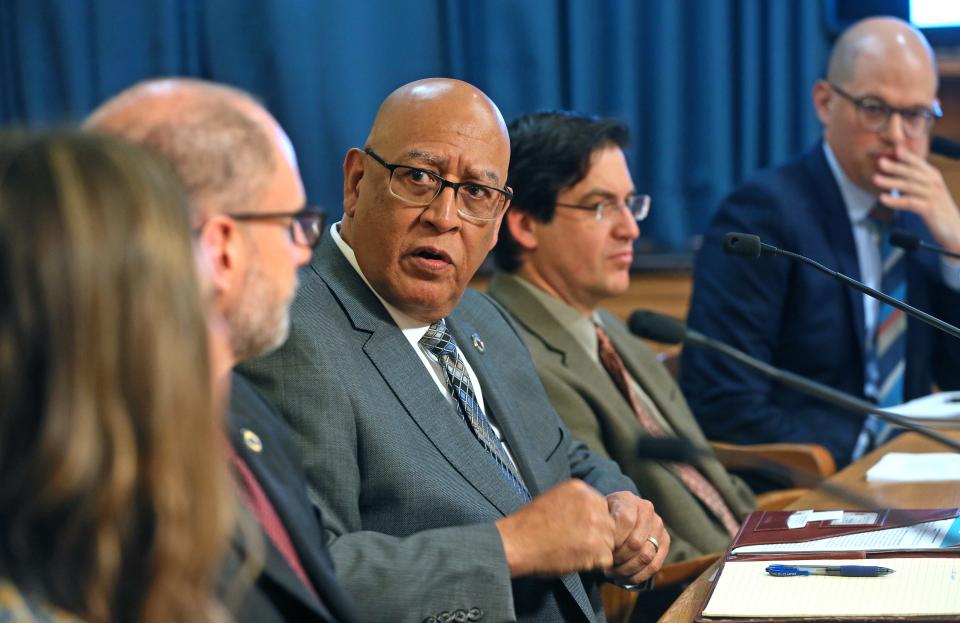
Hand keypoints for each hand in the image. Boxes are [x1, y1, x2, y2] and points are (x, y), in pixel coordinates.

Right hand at [495, 479, 615, 577]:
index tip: (578, 529)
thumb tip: (591, 514)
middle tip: (577, 543)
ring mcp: (597, 525)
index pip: (601, 506)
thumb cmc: (528, 525)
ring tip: (573, 551)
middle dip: (597, 534)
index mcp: (581, 488)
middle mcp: (592, 503)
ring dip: (596, 549)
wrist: (516, 543)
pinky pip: (606, 558)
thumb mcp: (553, 498)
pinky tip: (575, 559)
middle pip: (609, 522)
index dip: (592, 521)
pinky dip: (594, 563)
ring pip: (609, 541)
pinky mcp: (598, 548)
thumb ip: (576, 501)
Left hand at [604, 492, 668, 584]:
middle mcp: (647, 510)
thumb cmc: (603, 517)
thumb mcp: (596, 514)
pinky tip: (624, 578)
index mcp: (628, 500)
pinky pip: (655, 565)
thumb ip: (598, 524)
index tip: (603, 550)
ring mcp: (658, 525)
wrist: (616, 514)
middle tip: (606, 565)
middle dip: (619, 559)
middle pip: (636, 543)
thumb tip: (600, 545)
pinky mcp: (665, 540)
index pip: (626, 521)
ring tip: (612, 573)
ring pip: (646, 556)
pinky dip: (638, 576)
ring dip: (627, 570)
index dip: (614, 540)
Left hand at [873, 146, 959, 252]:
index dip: (906, 155)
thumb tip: (897, 174)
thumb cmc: (937, 210)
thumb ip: (915, 181)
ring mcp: (932, 196)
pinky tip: (883, 199)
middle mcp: (934, 183)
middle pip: (912, 173)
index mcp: (933, 177)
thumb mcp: (928, 192)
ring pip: (909, 186)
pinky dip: (895, 200)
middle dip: (896, 166)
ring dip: (891, 182)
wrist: (954, 229)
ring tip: (875, 179)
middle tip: (880, 161)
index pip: (918, 163)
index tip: (893, 147)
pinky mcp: (929, 209)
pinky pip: (910, 202)